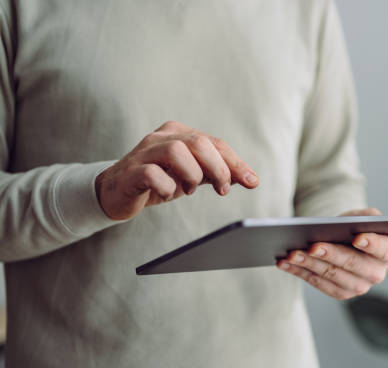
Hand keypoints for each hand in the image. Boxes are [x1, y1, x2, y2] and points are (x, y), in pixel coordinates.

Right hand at [95, 121, 258, 219]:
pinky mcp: (131, 171)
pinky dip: (167, 186)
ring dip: (192, 174)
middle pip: (199, 142)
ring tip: (190, 189)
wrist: (116, 193)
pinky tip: (168, 194)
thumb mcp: (192, 176)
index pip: (215, 142)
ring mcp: (144, 152)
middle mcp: (162, 137)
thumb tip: (250, 178)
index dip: (235, 162)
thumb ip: (217, 174)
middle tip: (223, 190)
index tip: (252, 181)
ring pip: (177, 151)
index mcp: (179, 133)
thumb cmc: (158, 181)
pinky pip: (152, 173)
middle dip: (218, 168)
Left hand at [277, 208, 387, 299]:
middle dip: (331, 254)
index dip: (372, 244)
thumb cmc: (352, 227)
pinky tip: (285, 262)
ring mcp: (359, 287)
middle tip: (313, 246)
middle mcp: (377, 273)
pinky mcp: (340, 293)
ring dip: (309, 263)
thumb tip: (372, 218)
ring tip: (292, 253)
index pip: (384, 249)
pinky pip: (317, 283)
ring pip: (331, 275)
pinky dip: (299, 271)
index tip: (357, 237)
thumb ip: (368, 216)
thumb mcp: (360, 217)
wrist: (341, 242)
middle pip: (353, 264)